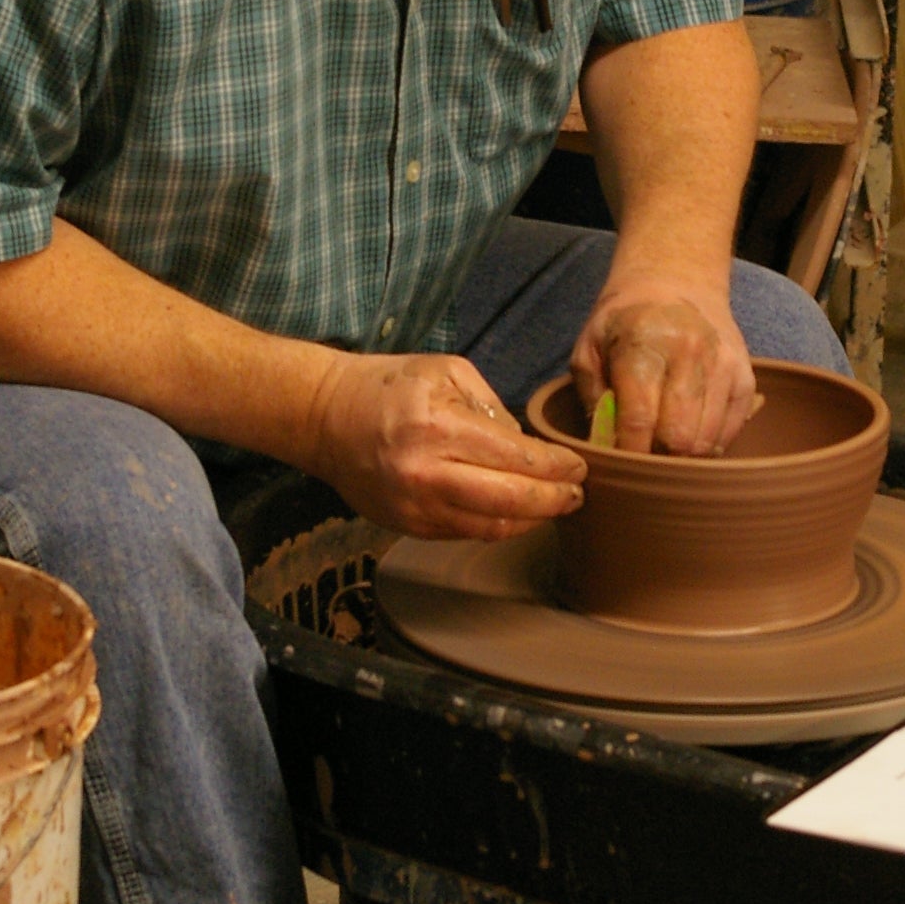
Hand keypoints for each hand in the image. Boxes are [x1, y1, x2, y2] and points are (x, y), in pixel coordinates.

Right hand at [305, 352, 584, 538]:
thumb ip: (492, 408)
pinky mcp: (407, 526)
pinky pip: (465, 532)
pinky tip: (514, 511)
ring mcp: (415, 507)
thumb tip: (526, 447)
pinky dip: (497, 525)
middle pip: (511, 503)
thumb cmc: (388, 386)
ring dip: (530, 520)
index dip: (557, 467)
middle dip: (554, 501)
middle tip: (577, 494)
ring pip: (491, 528)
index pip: (518, 458)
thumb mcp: (446, 371)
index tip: (579, 466)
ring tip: (553, 506)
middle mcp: (427, 474)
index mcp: (440, 428)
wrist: (325, 418)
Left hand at [570, 276, 755, 455]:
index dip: (630, 453)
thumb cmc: (624, 322)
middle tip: (643, 456)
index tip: (621, 466)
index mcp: (645, 343)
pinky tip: (689, 433)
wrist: (675, 282)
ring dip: (683, 456)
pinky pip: (730, 432)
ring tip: (663, 445)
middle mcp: (691, 352)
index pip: (640, 418)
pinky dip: (708, 444)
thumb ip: (594, 398)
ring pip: (707, 440)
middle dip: (658, 459)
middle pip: (679, 437)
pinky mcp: (746, 377)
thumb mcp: (589, 348)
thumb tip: (606, 448)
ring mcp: (724, 365)